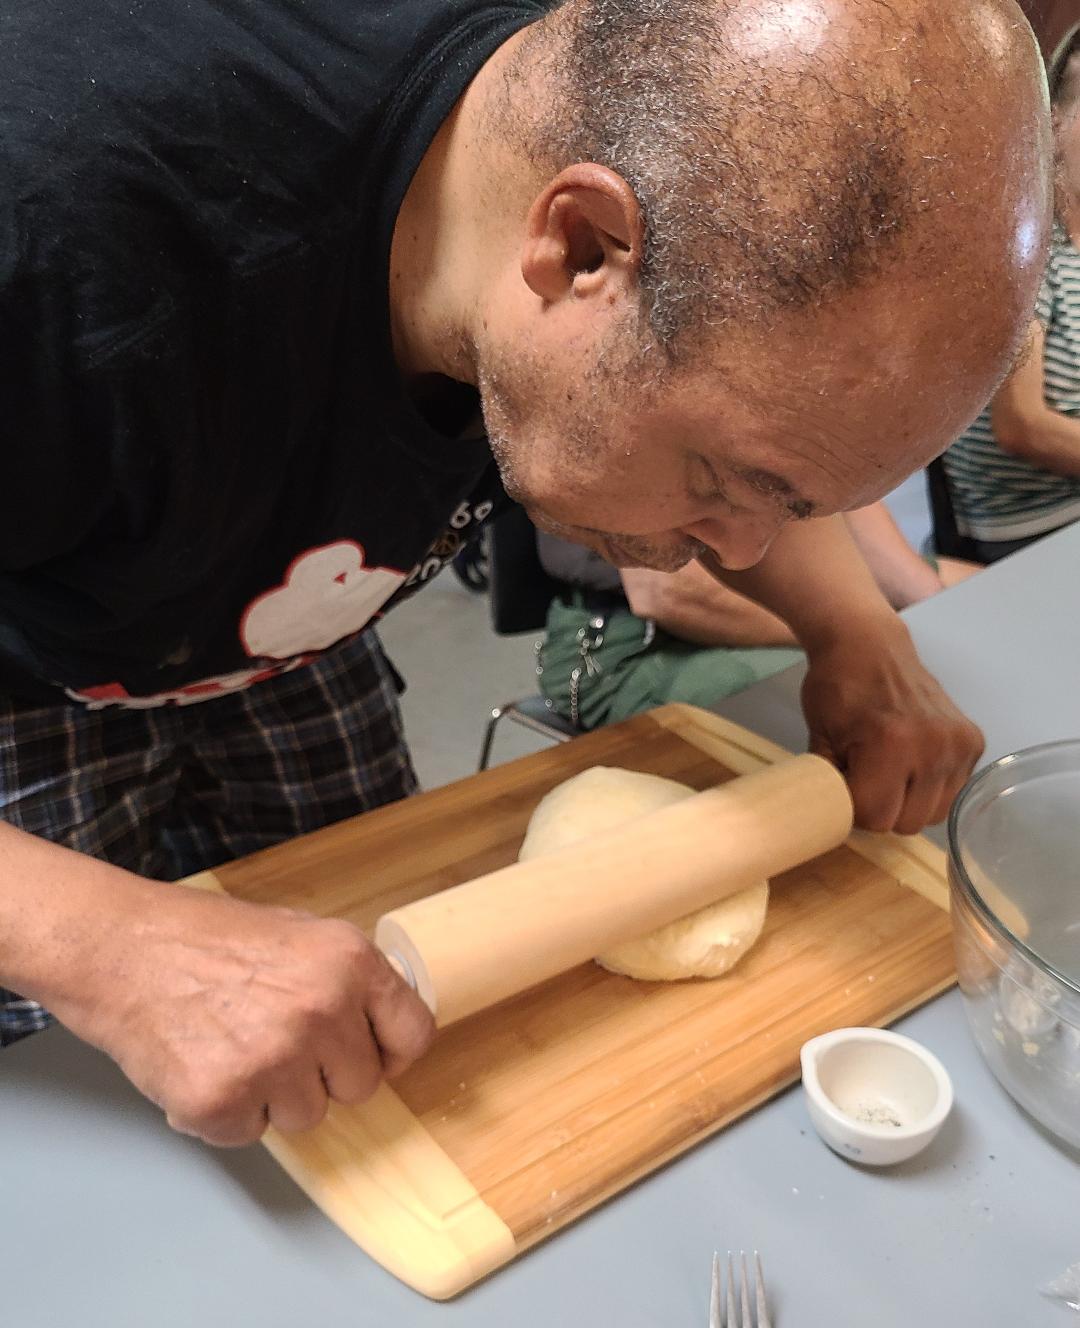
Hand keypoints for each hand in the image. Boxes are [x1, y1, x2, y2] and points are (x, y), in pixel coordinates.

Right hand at [50, 879, 434, 1146]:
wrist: (121, 949)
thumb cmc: (204, 937)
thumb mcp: (299, 930)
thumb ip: (347, 977)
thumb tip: (383, 1020)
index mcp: (350, 962)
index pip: (413, 1034)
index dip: (390, 1051)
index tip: (369, 1054)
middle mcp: (322, 1011)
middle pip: (360, 1086)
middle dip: (324, 1074)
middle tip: (277, 1041)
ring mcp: (273, 1060)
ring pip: (306, 1116)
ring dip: (273, 1096)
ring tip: (233, 1046)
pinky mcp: (223, 1101)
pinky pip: (249, 1133)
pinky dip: (226, 1112)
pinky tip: (203, 1065)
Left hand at [800, 619, 983, 833]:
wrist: (869, 644)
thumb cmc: (837, 687)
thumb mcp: (819, 738)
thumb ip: (830, 784)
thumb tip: (834, 820)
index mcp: (891, 745)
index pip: (875, 817)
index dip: (854, 808)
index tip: (845, 784)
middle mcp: (934, 747)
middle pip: (908, 822)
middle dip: (882, 809)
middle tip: (866, 778)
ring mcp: (958, 744)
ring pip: (934, 813)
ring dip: (909, 802)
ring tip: (890, 771)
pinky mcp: (973, 741)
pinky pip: (953, 791)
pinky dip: (931, 786)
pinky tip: (912, 761)